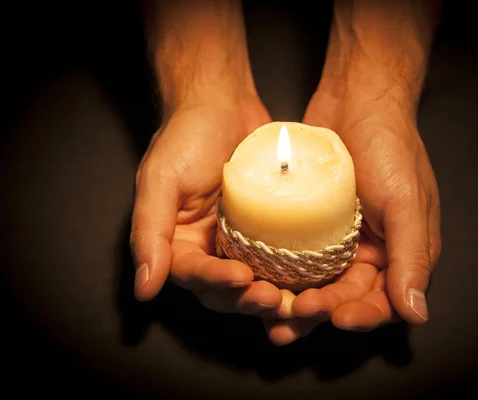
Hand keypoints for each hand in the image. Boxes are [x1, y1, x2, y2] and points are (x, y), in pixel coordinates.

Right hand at [130, 93, 290, 317]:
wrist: (223, 103)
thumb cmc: (187, 134)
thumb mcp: (160, 179)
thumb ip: (149, 232)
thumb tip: (143, 288)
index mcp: (177, 242)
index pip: (193, 275)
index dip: (215, 283)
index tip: (241, 278)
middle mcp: (208, 247)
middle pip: (226, 291)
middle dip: (249, 299)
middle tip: (275, 300)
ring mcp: (241, 241)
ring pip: (256, 282)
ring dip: (274, 296)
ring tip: (297, 301)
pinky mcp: (268, 230)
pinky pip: (280, 259)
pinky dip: (293, 274)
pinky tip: (313, 279)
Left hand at [265, 85, 441, 343]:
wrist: (357, 100)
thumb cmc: (390, 146)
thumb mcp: (406, 202)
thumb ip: (411, 257)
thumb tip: (417, 315)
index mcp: (402, 252)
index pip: (385, 300)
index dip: (362, 315)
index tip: (338, 319)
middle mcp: (372, 251)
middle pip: (346, 297)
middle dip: (322, 311)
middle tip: (293, 319)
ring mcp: (339, 239)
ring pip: (318, 283)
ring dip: (296, 302)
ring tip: (272, 317)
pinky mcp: (312, 225)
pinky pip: (297, 257)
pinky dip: (283, 274)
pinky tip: (262, 283)